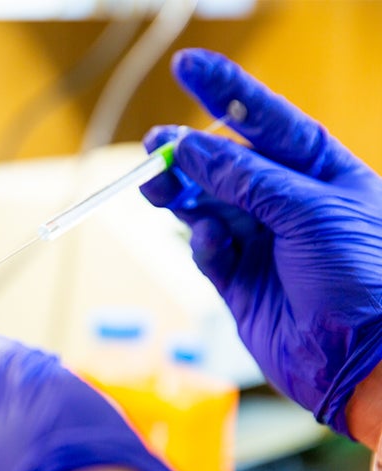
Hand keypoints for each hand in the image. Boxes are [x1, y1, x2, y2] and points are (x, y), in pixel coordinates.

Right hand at [141, 48, 381, 435]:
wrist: (358, 358)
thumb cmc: (361, 276)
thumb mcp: (310, 210)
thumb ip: (247, 179)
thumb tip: (192, 149)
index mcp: (318, 173)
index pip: (266, 121)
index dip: (227, 92)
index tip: (187, 68)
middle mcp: (285, 204)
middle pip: (224, 166)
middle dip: (188, 155)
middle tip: (153, 148)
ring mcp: (260, 242)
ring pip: (205, 206)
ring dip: (180, 195)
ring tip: (155, 185)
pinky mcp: (237, 279)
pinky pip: (207, 249)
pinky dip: (204, 243)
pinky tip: (212, 243)